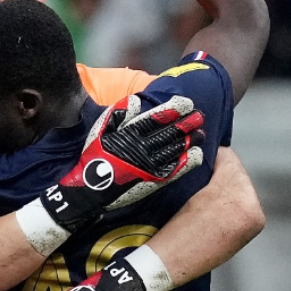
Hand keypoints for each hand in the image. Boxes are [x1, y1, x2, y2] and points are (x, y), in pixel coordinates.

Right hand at [42, 94, 203, 232]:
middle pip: (170, 133)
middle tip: (200, 115)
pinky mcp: (153, 181)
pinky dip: (186, 162)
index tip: (187, 103)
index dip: (173, 109)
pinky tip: (195, 154)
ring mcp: (150, 166)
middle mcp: (143, 148)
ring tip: (201, 132)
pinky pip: (174, 170)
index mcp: (130, 134)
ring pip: (175, 150)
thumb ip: (117, 113)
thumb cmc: (93, 156)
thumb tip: (136, 101)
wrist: (90, 189)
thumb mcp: (100, 130)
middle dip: (187, 123)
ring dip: (189, 140)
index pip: (156, 118)